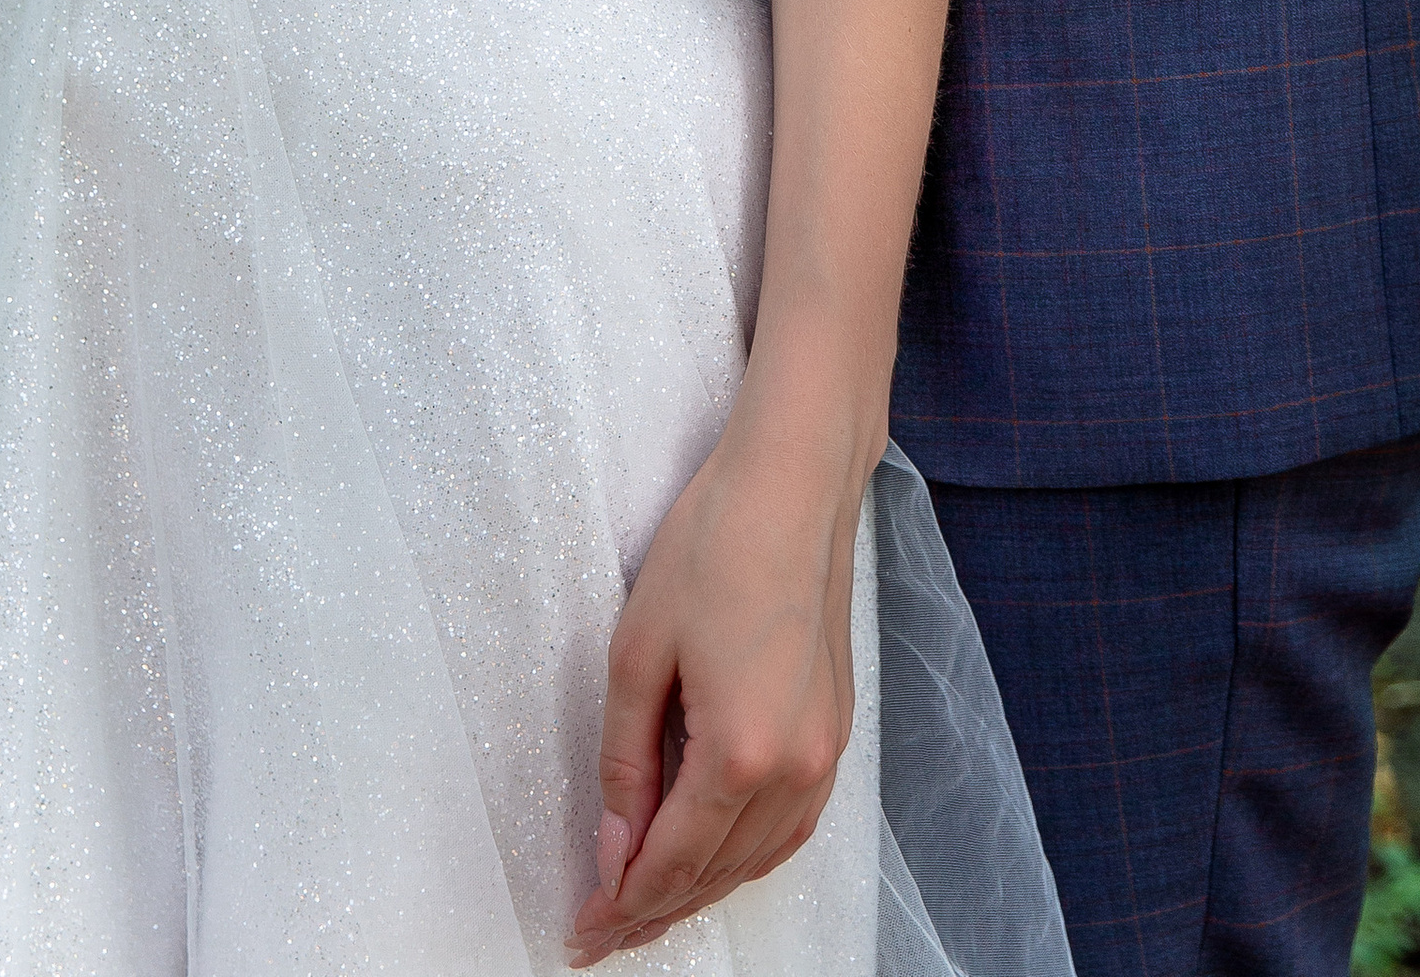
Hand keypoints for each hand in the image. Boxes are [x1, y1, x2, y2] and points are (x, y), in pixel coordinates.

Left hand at [568, 427, 861, 963]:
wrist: (793, 487)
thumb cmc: (712, 548)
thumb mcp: (638, 653)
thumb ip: (624, 763)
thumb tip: (614, 844)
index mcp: (740, 753)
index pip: (671, 862)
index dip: (621, 902)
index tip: (582, 929)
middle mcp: (795, 769)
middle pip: (715, 874)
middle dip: (653, 911)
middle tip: (600, 935)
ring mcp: (826, 753)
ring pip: (757, 862)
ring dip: (701, 891)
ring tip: (646, 911)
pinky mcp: (837, 732)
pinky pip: (790, 830)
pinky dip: (746, 859)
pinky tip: (715, 864)